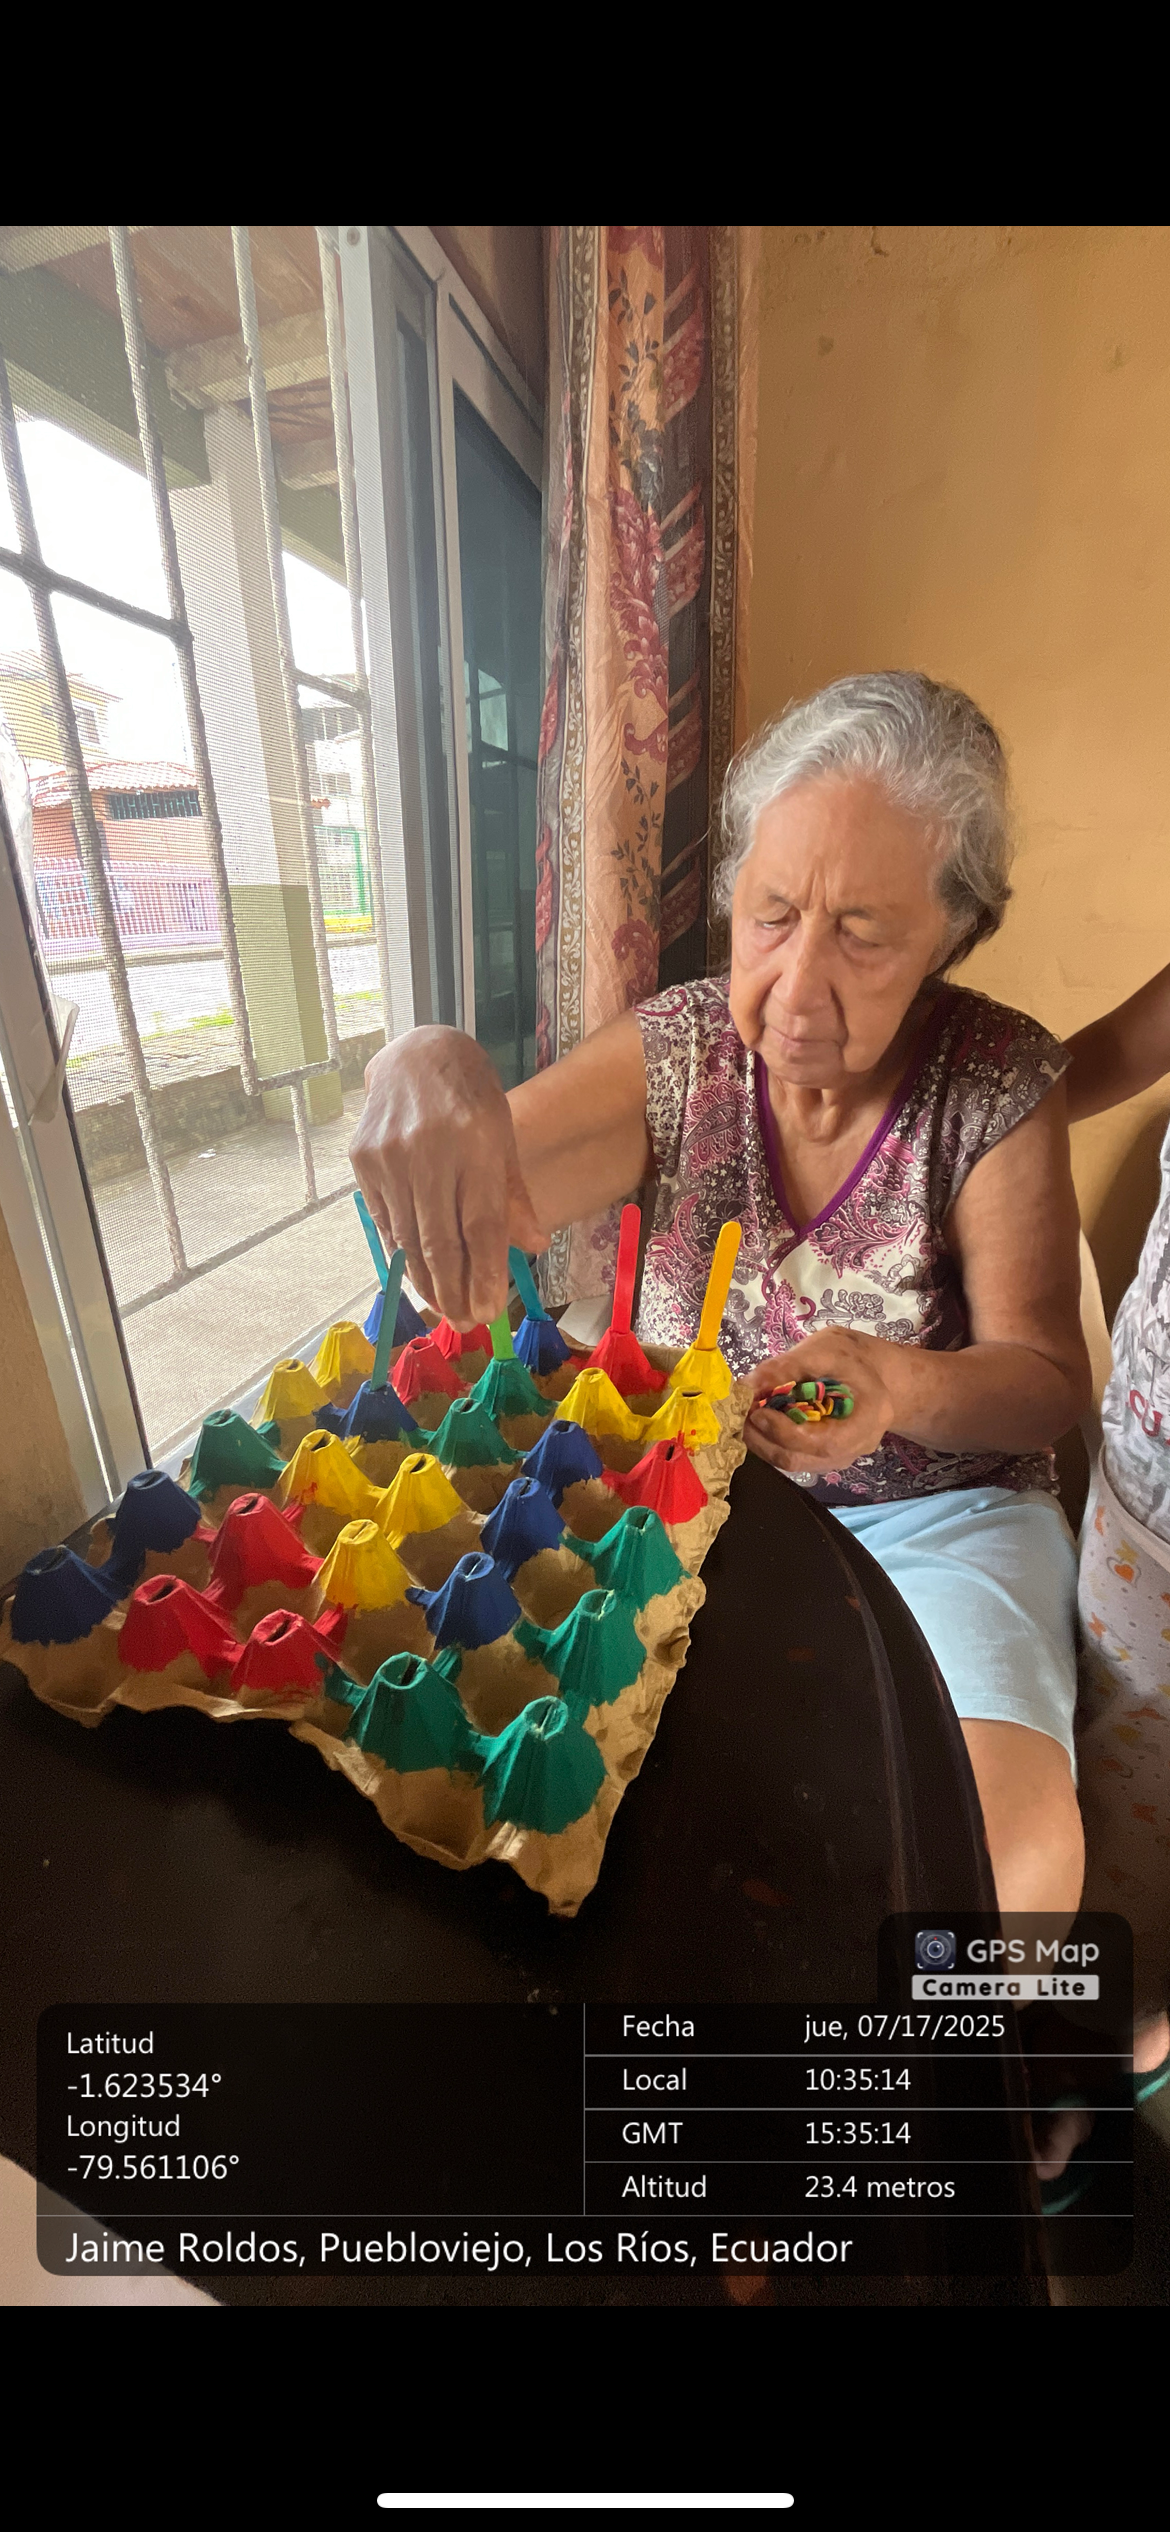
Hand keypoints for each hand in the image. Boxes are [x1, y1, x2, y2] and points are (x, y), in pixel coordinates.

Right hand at [348, 1027, 547, 1328]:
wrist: (415, 1054)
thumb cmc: (470, 1097)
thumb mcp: (503, 1135)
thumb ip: (513, 1194)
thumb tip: (531, 1246)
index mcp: (476, 1142)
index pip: (480, 1224)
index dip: (485, 1273)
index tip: (490, 1311)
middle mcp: (429, 1150)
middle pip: (441, 1240)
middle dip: (454, 1290)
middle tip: (466, 1323)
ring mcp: (390, 1156)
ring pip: (409, 1238)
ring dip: (427, 1281)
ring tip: (444, 1308)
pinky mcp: (363, 1160)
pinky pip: (385, 1221)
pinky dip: (402, 1252)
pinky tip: (417, 1274)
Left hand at [745, 1329, 898, 1479]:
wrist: (876, 1373)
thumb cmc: (855, 1358)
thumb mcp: (827, 1349)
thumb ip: (789, 1366)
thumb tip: (748, 1384)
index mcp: (866, 1421)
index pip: (822, 1443)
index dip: (785, 1431)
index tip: (757, 1411)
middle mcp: (853, 1449)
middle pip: (800, 1459)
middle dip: (764, 1438)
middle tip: (740, 1413)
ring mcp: (837, 1458)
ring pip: (791, 1462)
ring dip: (762, 1441)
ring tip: (746, 1415)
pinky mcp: (821, 1457)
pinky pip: (791, 1456)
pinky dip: (769, 1441)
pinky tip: (759, 1421)